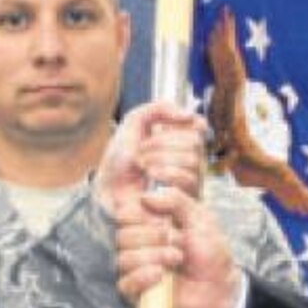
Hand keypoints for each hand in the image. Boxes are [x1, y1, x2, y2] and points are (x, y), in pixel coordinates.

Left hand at [95, 102, 206, 218]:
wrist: (109, 186)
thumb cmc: (122, 157)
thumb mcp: (135, 121)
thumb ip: (160, 108)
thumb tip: (189, 115)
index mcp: (182, 140)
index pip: (198, 126)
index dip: (181, 124)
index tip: (159, 129)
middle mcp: (191, 159)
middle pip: (195, 142)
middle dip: (161, 143)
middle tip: (141, 151)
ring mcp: (191, 181)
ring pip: (193, 160)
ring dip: (160, 158)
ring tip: (142, 166)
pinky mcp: (186, 199)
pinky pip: (188, 180)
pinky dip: (165, 173)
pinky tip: (150, 175)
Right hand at [115, 186, 239, 307]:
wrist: (219, 286)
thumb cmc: (209, 252)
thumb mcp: (199, 217)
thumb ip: (176, 199)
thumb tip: (145, 196)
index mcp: (148, 225)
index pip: (125, 214)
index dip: (138, 215)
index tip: (163, 220)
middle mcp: (138, 246)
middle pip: (122, 235)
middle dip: (151, 236)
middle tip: (176, 240)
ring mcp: (135, 270)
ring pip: (124, 258)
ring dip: (153, 256)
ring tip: (177, 258)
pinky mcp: (137, 293)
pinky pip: (126, 283)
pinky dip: (143, 276)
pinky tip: (161, 275)